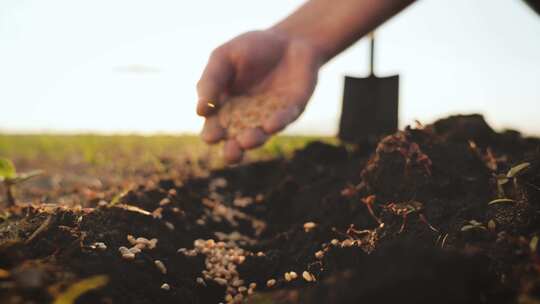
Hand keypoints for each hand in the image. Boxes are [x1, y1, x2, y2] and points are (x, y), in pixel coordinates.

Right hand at [196, 29, 321, 163]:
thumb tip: (200, 111)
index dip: (212, 134)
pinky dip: (277, 122)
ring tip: (247, 140)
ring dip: (254, 140)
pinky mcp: (291, 111)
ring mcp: (269, 117)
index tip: (211, 135)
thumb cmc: (250, 49)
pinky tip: (271, 124)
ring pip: (260, 136)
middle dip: (232, 151)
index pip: (214, 128)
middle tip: (231, 153)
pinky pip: (283, 120)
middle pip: (235, 142)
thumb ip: (210, 81)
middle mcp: (246, 119)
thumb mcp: (223, 58)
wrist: (288, 39)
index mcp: (224, 109)